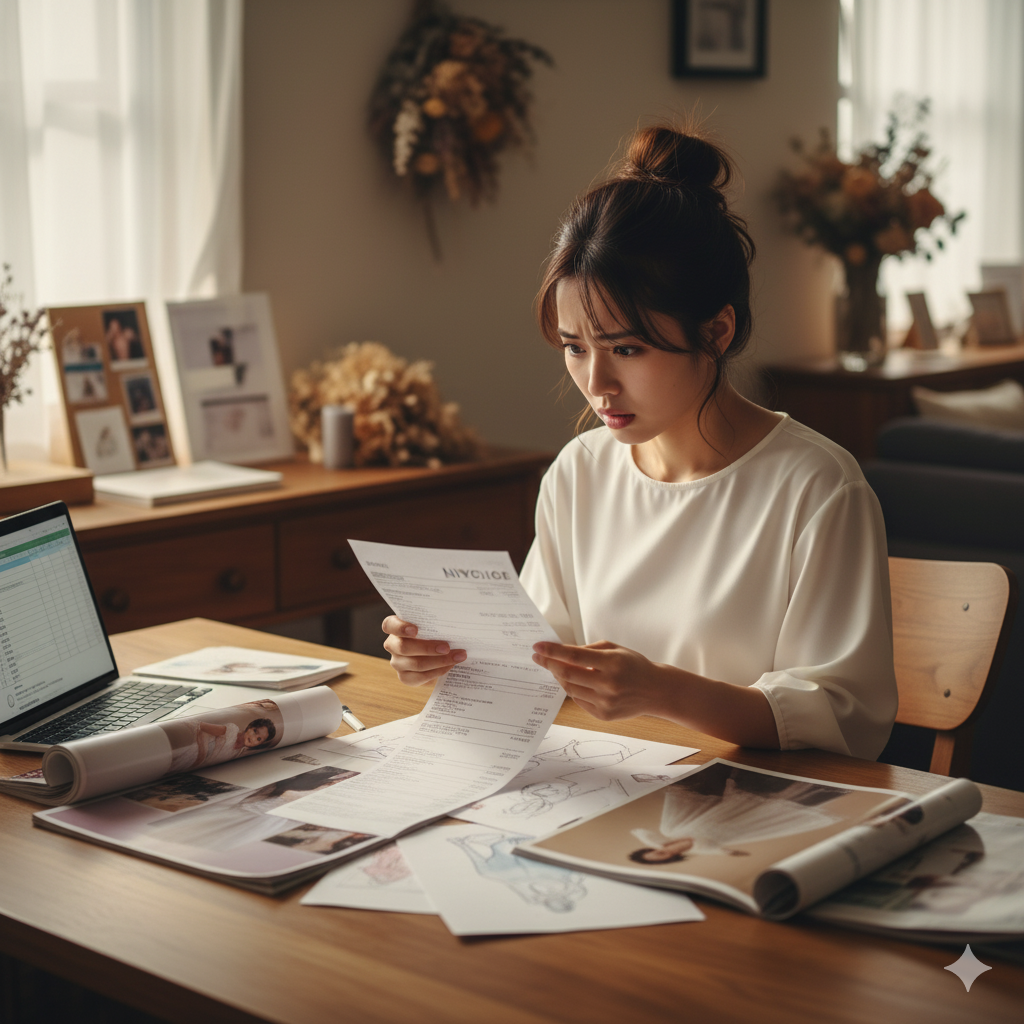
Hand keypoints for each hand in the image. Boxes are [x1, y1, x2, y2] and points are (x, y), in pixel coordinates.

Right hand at [382, 615, 466, 686]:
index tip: (415, 630)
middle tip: (447, 647)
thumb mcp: (433, 626)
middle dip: (428, 648)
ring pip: (416, 664)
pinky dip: (438, 671)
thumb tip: (456, 626)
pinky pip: (421, 677)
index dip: (400, 628)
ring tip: (457, 656)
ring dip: (439, 661)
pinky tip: (450, 665)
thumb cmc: (435, 634)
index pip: (390, 625)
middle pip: (403, 647)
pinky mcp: (405, 677)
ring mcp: (397, 662)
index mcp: (395, 627)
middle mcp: (393, 645)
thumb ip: (436, 624)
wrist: (436, 654)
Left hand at [531, 640, 668, 720]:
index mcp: (612, 663)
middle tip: (538, 657)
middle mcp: (608, 684)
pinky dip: (571, 689)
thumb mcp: (615, 649)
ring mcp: (605, 702)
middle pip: (568, 674)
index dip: (553, 651)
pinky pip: (578, 700)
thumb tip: (561, 652)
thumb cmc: (634, 665)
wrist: (655, 691)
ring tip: (555, 668)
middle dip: (549, 664)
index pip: (574, 656)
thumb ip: (588, 649)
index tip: (538, 646)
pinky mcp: (603, 715)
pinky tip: (571, 681)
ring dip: (559, 677)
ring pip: (570, 689)